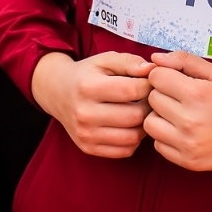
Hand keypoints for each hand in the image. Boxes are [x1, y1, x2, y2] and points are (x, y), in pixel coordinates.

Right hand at [32, 51, 153, 158]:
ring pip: (133, 137)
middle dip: (150, 106)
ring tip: (142, 112)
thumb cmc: (87, 74)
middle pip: (135, 116)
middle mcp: (84, 113)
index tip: (151, 82)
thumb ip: (130, 61)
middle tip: (151, 99)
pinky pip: (124, 151)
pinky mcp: (88, 148)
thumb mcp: (105, 60)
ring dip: (144, 125)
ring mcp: (85, 134)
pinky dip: (134, 140)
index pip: (133, 90)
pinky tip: (131, 126)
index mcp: (88, 87)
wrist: (57, 93)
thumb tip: (153, 70)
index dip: (149, 85)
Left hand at [144, 52, 211, 172]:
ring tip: (178, 115)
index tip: (175, 80)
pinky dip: (165, 137)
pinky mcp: (187, 161)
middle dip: (162, 94)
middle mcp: (190, 120)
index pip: (156, 77)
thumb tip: (154, 58)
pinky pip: (157, 145)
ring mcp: (187, 143)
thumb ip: (184, 60)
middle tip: (180, 98)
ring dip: (160, 117)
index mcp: (198, 94)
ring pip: (149, 123)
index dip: (164, 75)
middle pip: (151, 99)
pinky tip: (182, 131)